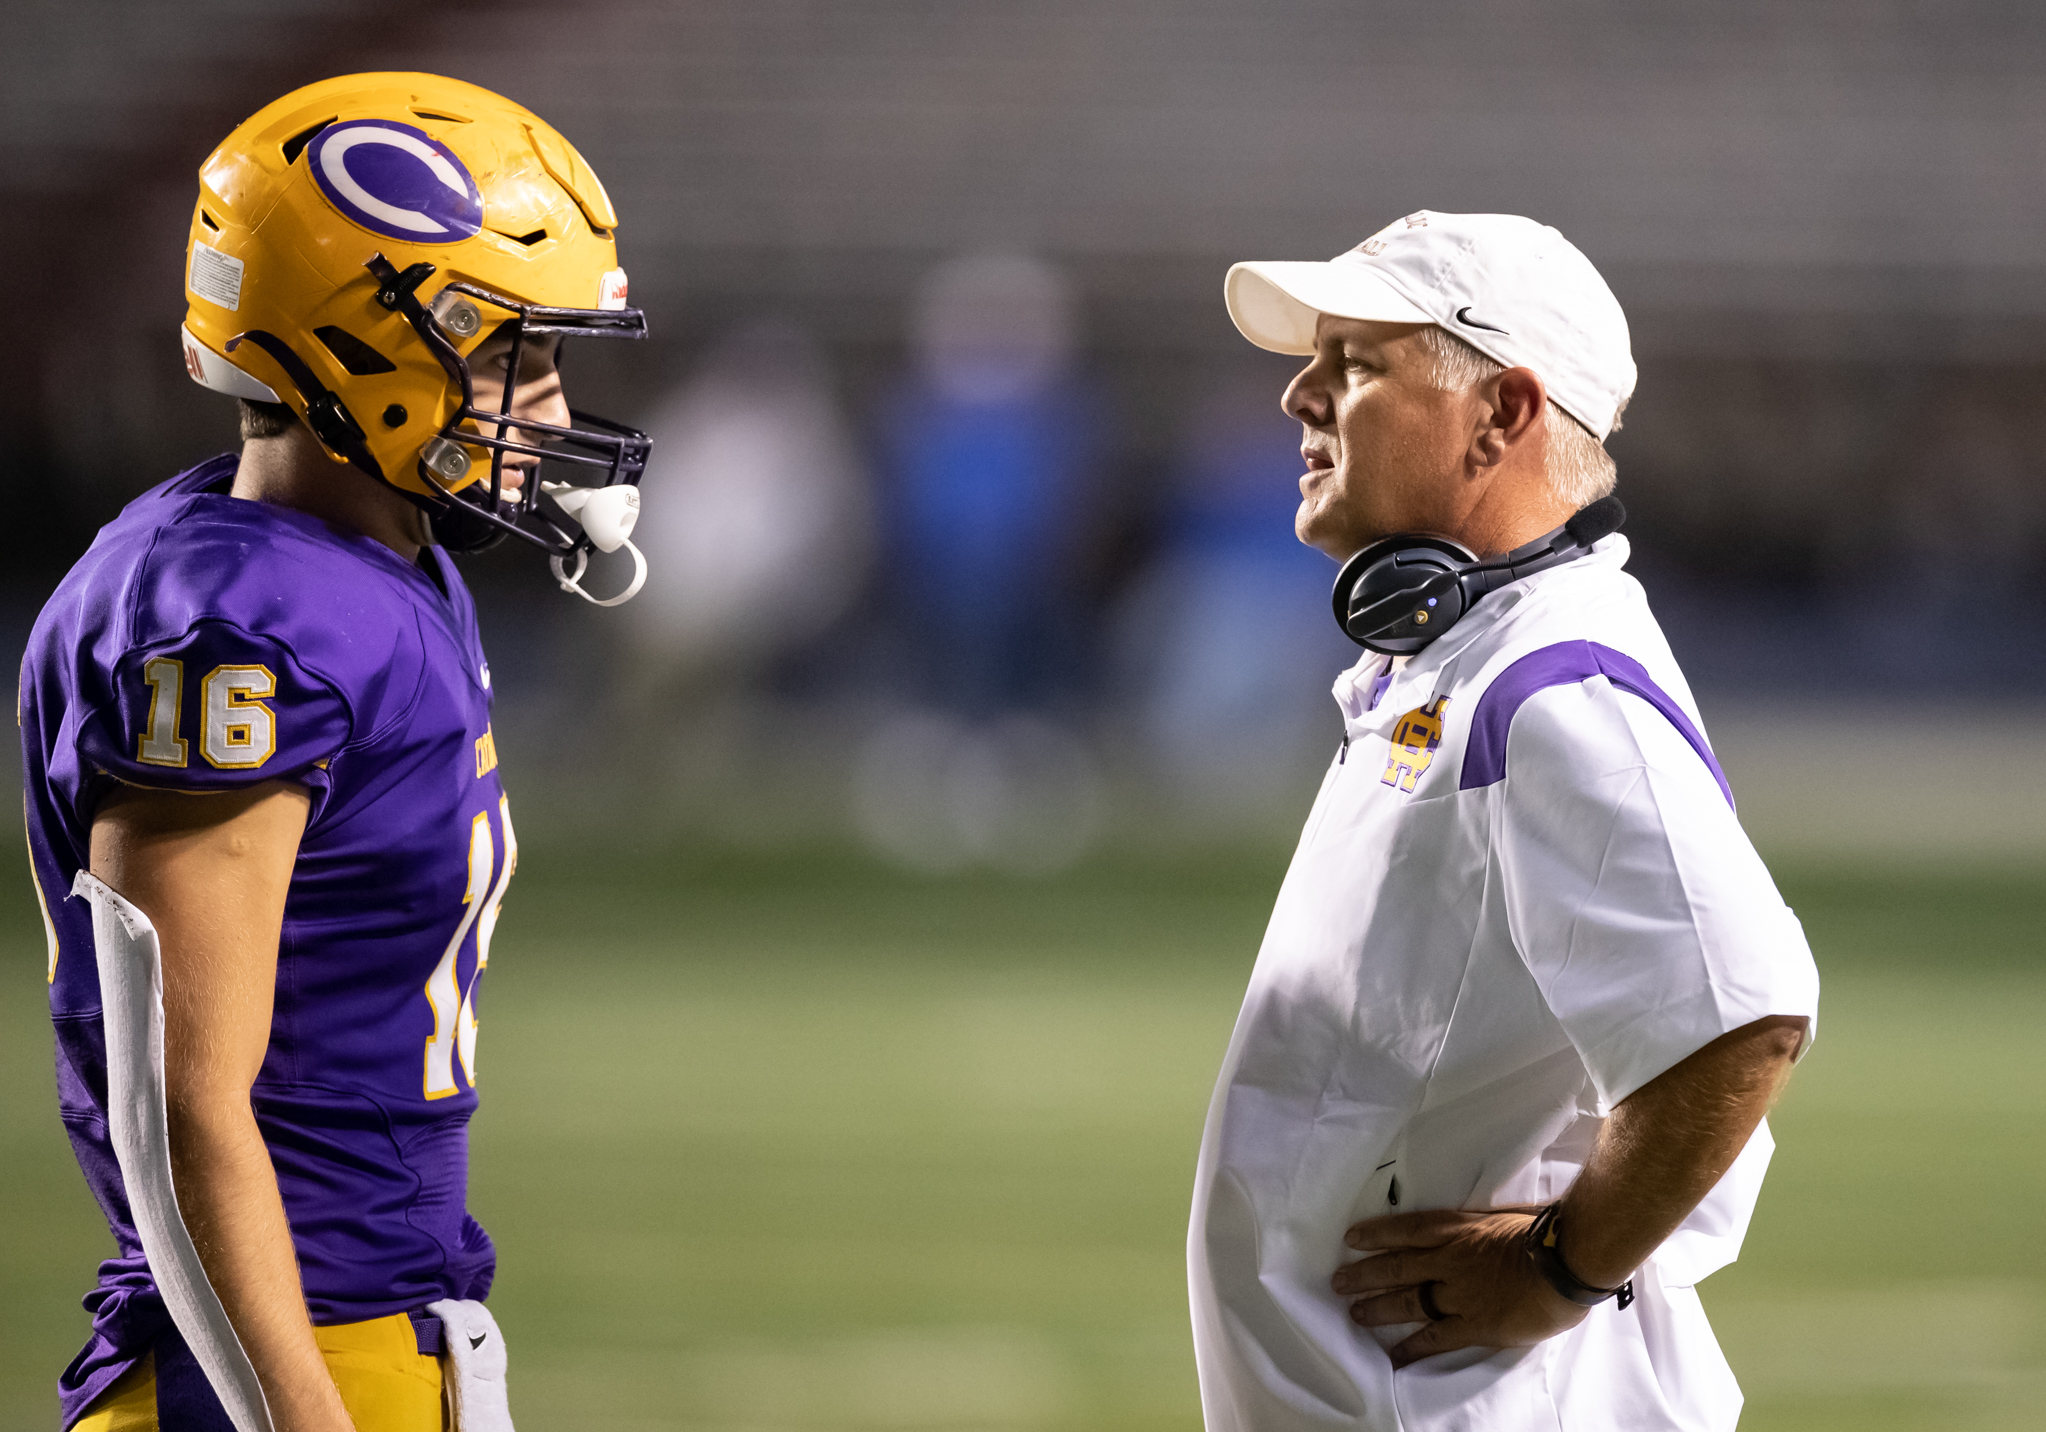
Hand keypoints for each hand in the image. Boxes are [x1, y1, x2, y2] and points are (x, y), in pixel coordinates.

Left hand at [1332, 1208, 1586, 1367]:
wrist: (1565, 1264)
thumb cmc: (1544, 1233)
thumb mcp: (1504, 1214)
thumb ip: (1481, 1225)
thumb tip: (1474, 1225)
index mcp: (1457, 1229)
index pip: (1405, 1229)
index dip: (1376, 1233)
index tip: (1351, 1238)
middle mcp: (1449, 1260)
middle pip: (1396, 1267)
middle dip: (1364, 1274)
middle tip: (1338, 1281)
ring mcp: (1458, 1294)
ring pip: (1407, 1301)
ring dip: (1378, 1307)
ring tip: (1354, 1313)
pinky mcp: (1474, 1325)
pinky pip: (1435, 1338)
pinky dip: (1413, 1347)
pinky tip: (1395, 1356)